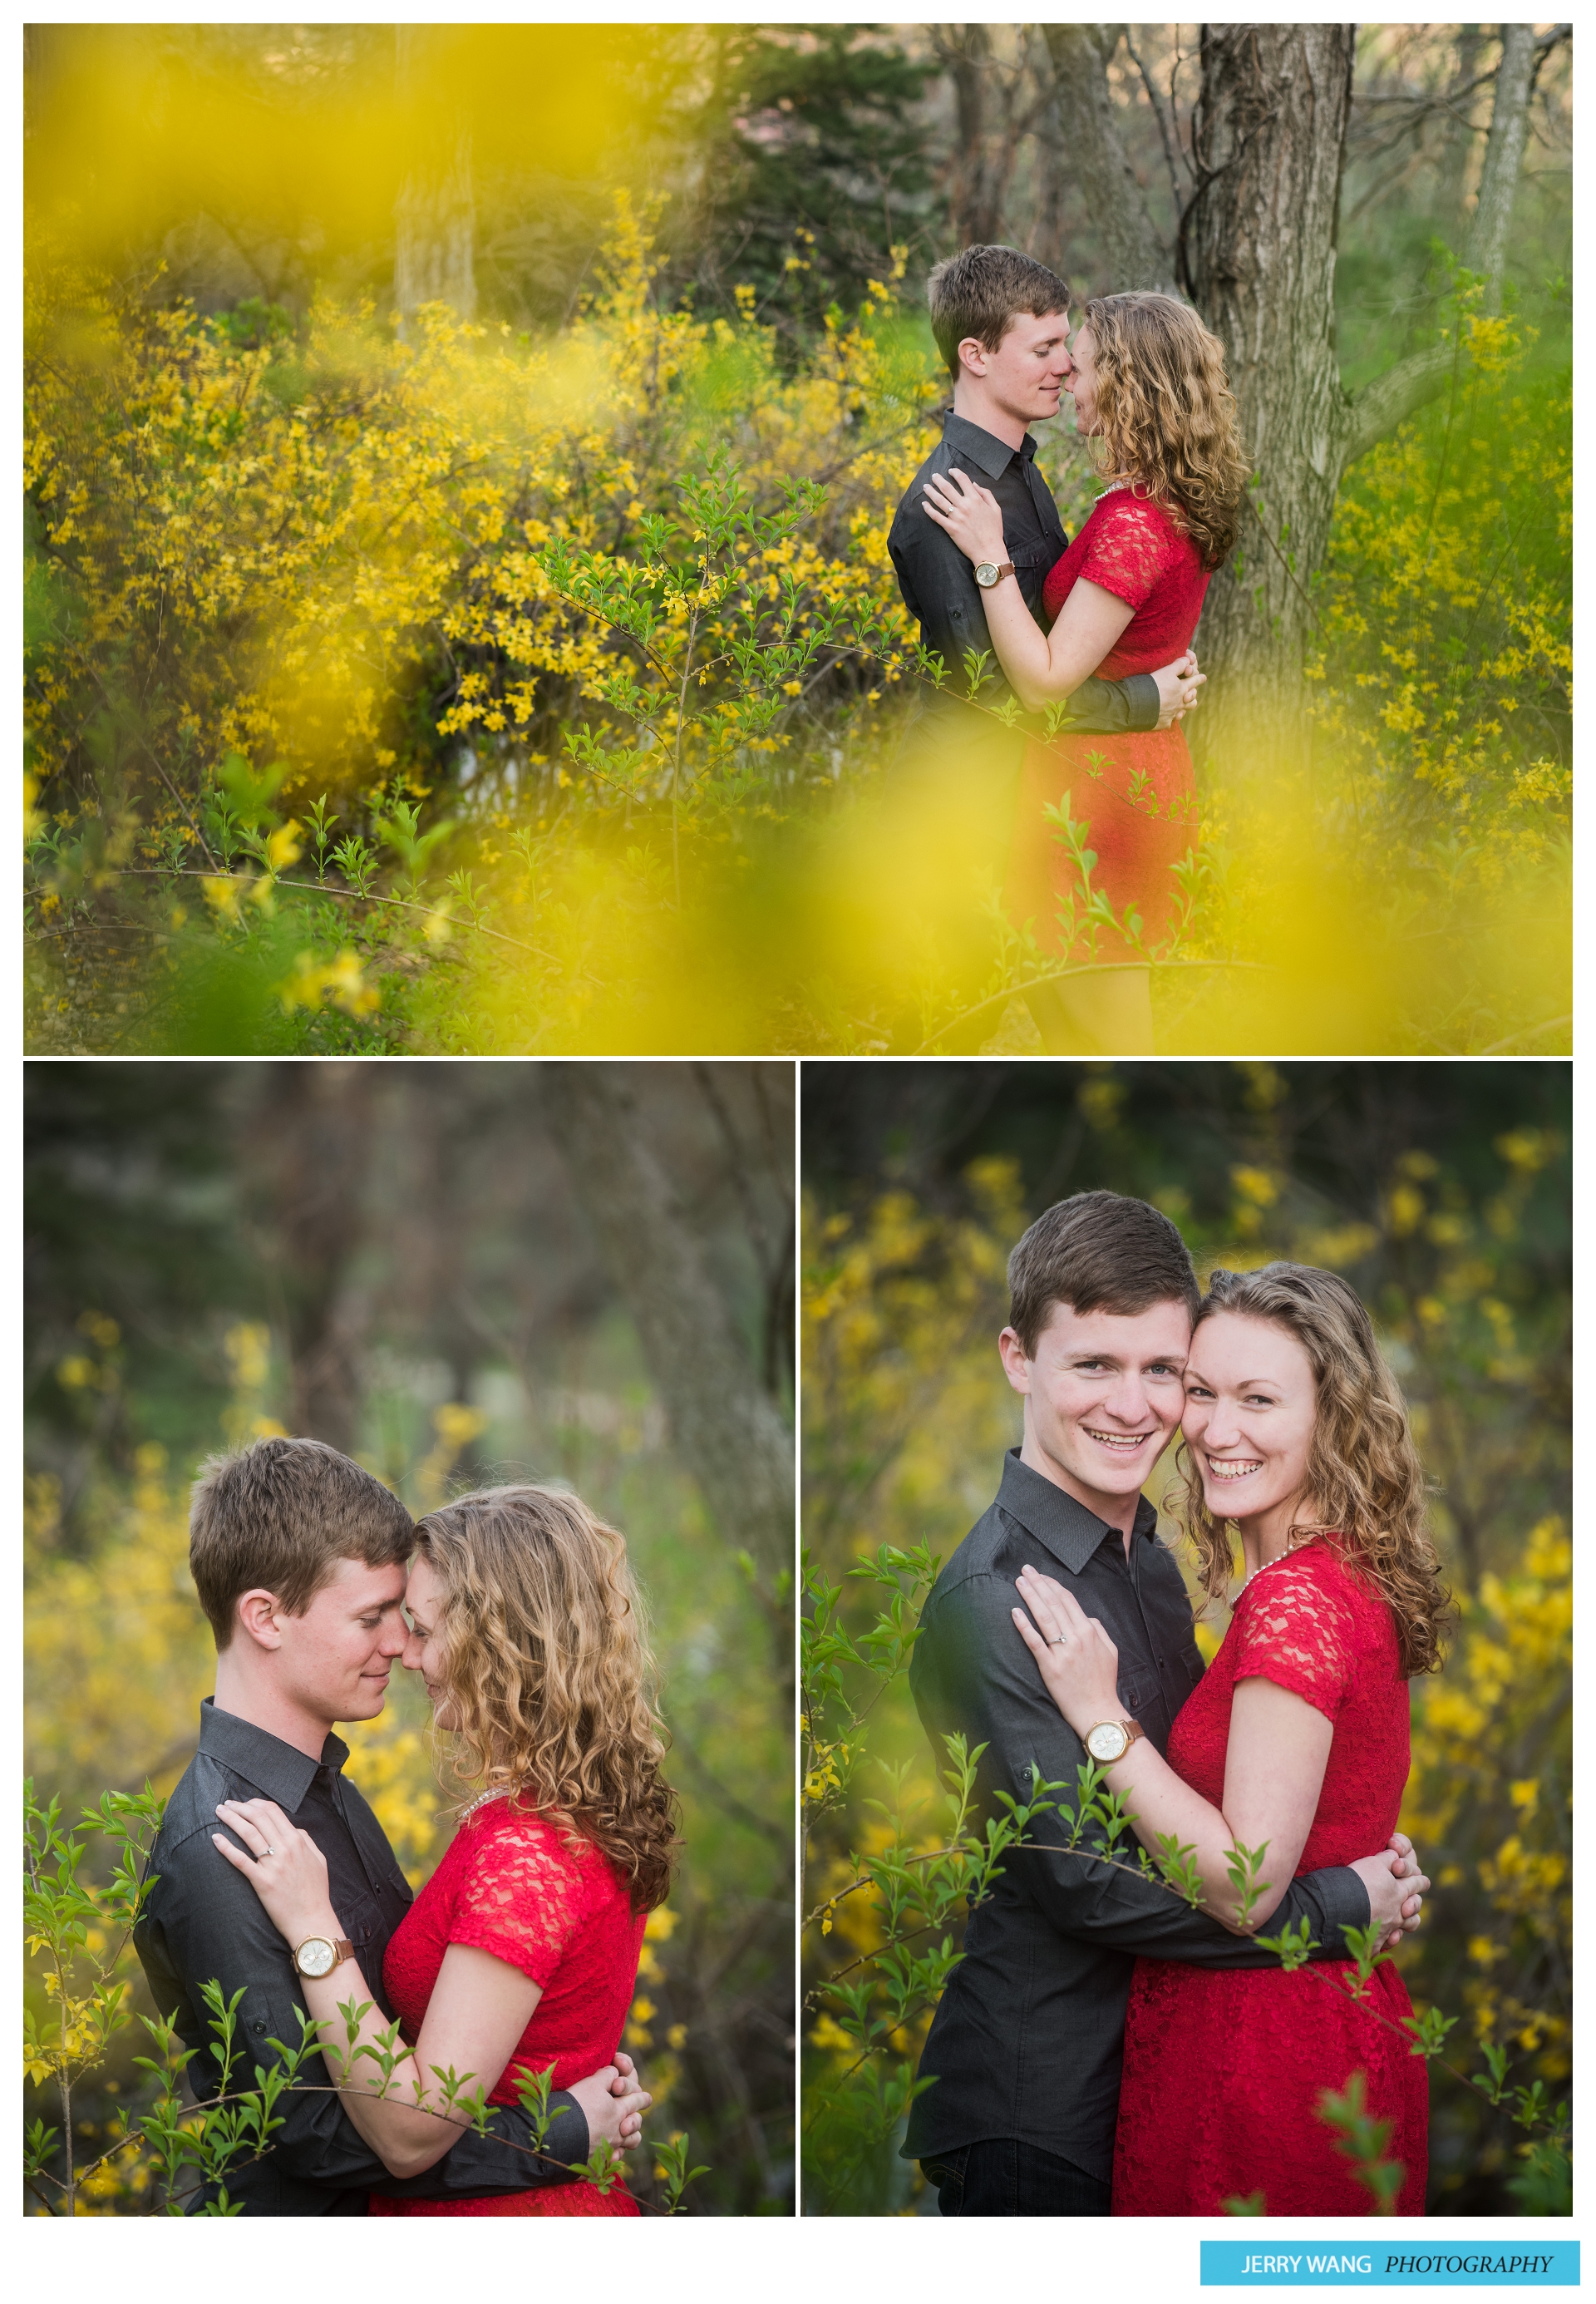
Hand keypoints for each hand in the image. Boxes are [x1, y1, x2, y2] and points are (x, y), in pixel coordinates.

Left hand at [212, 1797, 338, 1947]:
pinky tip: (216, 1838)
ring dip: (231, 1819)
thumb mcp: (318, 1859)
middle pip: (258, 1817)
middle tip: (226, 1804)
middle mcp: (285, 1848)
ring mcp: (273, 1865)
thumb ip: (306, 1840)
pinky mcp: (262, 1882)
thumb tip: (293, 1829)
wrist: (312, 1920)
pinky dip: (227, 1847)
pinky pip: (241, 1860)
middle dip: (239, 1807)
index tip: (244, 1803)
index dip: (255, 1803)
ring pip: (249, 1833)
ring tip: (219, 1812)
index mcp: (298, 1840)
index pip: (273, 1811)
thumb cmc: (316, 1892)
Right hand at [569, 2061, 651, 2152]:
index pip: (637, 2100)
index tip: (647, 2098)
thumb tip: (615, 2073)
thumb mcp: (593, 2083)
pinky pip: (613, 2160)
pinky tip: (610, 2151)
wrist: (560, 2135)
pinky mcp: (597, 2163)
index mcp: (619, 2111)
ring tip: (624, 2134)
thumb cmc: (578, 2105)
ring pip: (628, 2143)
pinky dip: (614, 2155)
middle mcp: (617, 2131)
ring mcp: (609, 2149)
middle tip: (635, 2116)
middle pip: (635, 2124)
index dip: (642, 2097)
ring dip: (629, 2138)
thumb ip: (608, 2075)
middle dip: (636, 2118)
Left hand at [920, 466, 1008, 568]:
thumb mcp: (996, 509)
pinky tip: (924, 504)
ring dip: (930, 492)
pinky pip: (936, 517)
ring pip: (939, 500)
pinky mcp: (950, 528)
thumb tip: (974, 484)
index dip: (955, 473)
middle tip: (933, 476)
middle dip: (938, 480)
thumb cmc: (994, 530)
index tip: (950, 471)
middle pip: (948, 488)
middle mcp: (964, 506)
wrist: (989, 550)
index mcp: (976, 499)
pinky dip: (928, 509)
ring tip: (925, 487)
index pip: (963, 480)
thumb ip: (986, 494)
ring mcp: (956, 517)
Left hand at [1011, 1566, 1122, 1735]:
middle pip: (1053, 1604)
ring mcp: (1062, 1652)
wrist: (1097, 1710)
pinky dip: (1024, 1625)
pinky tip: (1015, 1612)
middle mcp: (1076, 1638)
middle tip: (1025, 1570)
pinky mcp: (1049, 1667)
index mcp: (1090, 1631)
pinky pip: (1034, 1642)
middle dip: (1038, 1583)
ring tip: (1019, 1582)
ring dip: (1030, 1596)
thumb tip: (1086, 1617)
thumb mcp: (1111, 1651)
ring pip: (1043, 1617)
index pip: (1068, 1600)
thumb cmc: (1103, 1682)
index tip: (1042, 1575)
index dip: (1053, 1585)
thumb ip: (1099, 1629)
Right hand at [1152, 650, 1204, 729]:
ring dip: (1184, 708)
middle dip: (1193, 695)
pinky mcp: (1164, 723)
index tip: (1203, 677)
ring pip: (1183, 711)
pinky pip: (1170, 721)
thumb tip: (1188, 660)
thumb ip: (1179, 665)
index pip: (1194, 681)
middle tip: (1192, 693)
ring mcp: (1172, 714)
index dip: (1199, 678)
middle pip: (1192, 699)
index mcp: (1181, 688)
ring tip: (1182, 706)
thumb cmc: (1154, 685)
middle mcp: (1179, 702)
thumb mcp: (1167, 670)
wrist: (1139, 703)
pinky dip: (1169, 718)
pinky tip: (1166, 716)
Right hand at [1349, 1843, 1430, 1947]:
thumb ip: (1388, 1858)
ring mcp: (1389, 1928)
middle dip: (1415, 1901)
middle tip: (1412, 1899)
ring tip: (1401, 1919)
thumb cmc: (1358, 1881)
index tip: (1422, 1879)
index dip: (1419, 1879)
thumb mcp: (1373, 1862)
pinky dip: (1389, 1938)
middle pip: (1415, 1905)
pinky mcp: (1376, 1942)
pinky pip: (1388, 1942)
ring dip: (1407, 1921)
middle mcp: (1398, 1911)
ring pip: (1407, 1925)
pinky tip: (1385, 1936)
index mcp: (1400, 1891)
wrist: (1340, 1907)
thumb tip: (1395, 1855)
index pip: (1417, 1882)